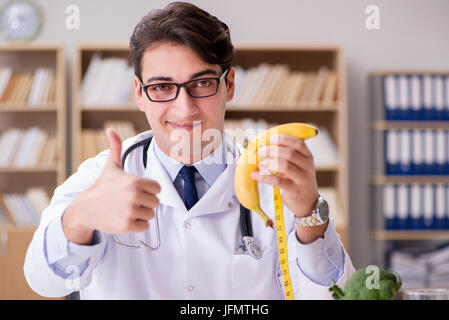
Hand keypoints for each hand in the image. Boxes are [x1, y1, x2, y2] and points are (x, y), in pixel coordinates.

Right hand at [63, 129, 160, 243]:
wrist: (84, 209)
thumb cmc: (101, 188)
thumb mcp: (111, 168)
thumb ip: (116, 149)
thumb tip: (111, 130)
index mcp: (135, 181)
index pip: (157, 188)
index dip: (148, 190)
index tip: (136, 191)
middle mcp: (134, 195)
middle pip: (155, 202)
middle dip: (145, 203)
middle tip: (129, 201)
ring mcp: (131, 211)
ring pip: (151, 215)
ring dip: (141, 214)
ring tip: (126, 209)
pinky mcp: (127, 225)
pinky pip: (145, 226)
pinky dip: (137, 225)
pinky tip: (125, 218)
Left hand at [250, 134, 318, 217]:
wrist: (308, 203)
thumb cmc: (298, 180)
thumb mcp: (297, 166)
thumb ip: (286, 157)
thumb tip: (264, 146)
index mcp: (308, 157)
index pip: (299, 143)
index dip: (285, 139)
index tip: (271, 138)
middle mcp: (307, 166)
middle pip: (290, 154)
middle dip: (272, 151)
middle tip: (260, 151)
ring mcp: (302, 179)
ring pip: (285, 166)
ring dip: (269, 163)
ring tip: (259, 164)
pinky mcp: (295, 190)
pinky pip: (278, 182)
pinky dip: (264, 177)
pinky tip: (256, 175)